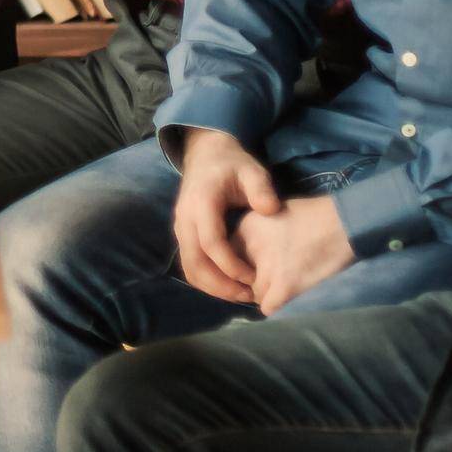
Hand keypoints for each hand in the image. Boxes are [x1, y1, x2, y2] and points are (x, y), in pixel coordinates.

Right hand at [173, 128, 281, 303]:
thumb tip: (270, 210)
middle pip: (195, 262)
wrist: (206, 154)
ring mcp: (180, 227)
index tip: (253, 277)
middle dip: (221, 285)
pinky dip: (206, 280)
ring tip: (241, 295)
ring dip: (213, 287)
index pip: (211, 243)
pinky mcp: (183, 234)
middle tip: (249, 296)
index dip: (231, 265)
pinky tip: (229, 284)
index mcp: (201, 202)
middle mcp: (185, 218)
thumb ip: (261, 188)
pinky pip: (190, 264)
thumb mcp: (251, 169)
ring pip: (189, 267)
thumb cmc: (232, 164)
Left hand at [229, 195, 354, 314]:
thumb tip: (245, 255)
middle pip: (238, 276)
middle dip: (251, 280)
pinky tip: (288, 294)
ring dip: (266, 293)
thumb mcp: (272, 212)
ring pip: (253, 294)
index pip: (226, 254)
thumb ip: (254, 233)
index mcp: (245, 226)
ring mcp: (267, 268)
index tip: (250, 266)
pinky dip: (276, 305)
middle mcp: (250, 247)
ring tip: (283, 283)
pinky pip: (267, 307)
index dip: (238, 263)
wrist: (342, 222)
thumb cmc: (312, 216)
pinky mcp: (284, 286)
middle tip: (270, 278)